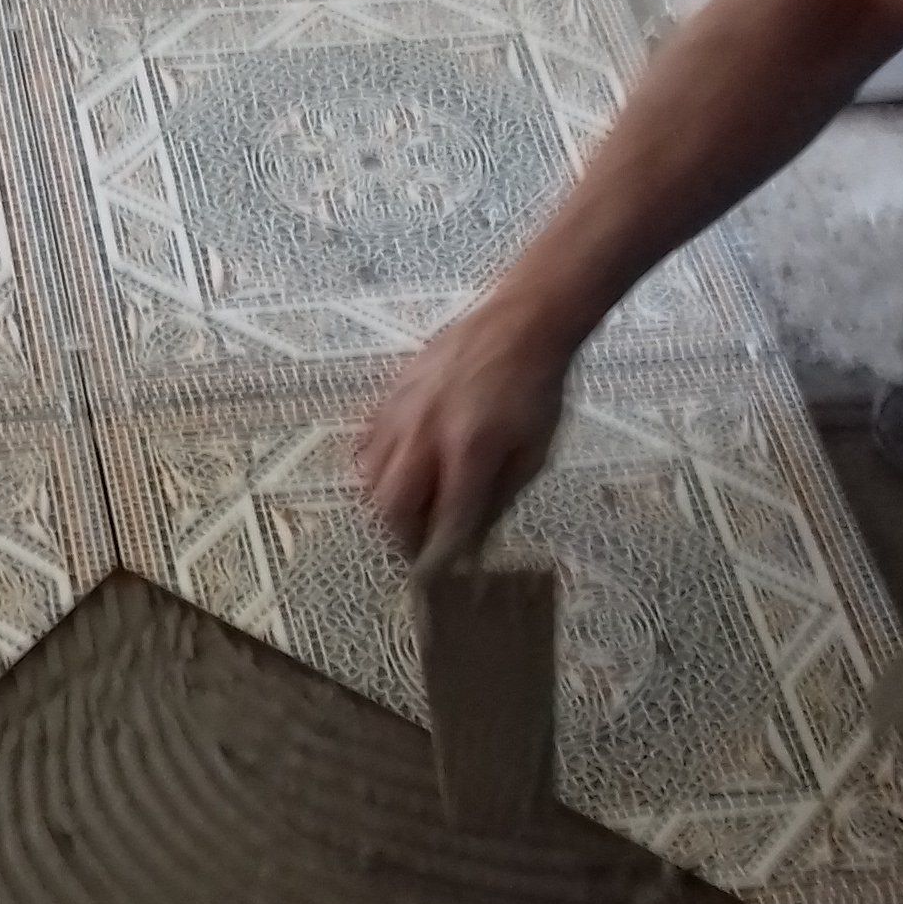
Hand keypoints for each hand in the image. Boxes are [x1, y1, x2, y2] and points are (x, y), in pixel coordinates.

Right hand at [359, 304, 572, 565]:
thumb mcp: (533, 453)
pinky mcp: (391, 395)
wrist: (518, 325)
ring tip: (405, 515)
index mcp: (471, 450)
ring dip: (385, 506)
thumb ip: (500, 499)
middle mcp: (428, 434)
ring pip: (371, 478)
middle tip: (416, 549)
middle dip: (402, 538)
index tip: (437, 577)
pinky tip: (394, 474)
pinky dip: (374, 469)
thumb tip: (475, 541)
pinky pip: (367, 443)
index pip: (446, 520)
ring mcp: (403, 412)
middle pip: (394, 506)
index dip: (439, 556)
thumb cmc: (535, 390)